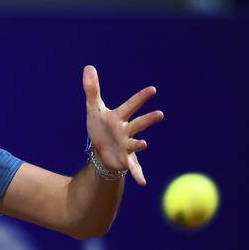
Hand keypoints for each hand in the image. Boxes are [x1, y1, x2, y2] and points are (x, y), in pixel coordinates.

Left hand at [83, 65, 163, 185]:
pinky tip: (142, 182)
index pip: (130, 105)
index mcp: (119, 118)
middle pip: (138, 124)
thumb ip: (92, 89)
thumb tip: (88, 67)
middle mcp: (126, 131)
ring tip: (144, 144)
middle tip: (160, 114)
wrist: (102, 149)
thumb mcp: (93, 109)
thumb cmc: (100, 127)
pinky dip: (138, 174)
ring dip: (139, 144)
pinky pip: (133, 168)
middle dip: (148, 119)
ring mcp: (127, 146)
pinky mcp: (126, 161)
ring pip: (135, 144)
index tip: (152, 89)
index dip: (140, 98)